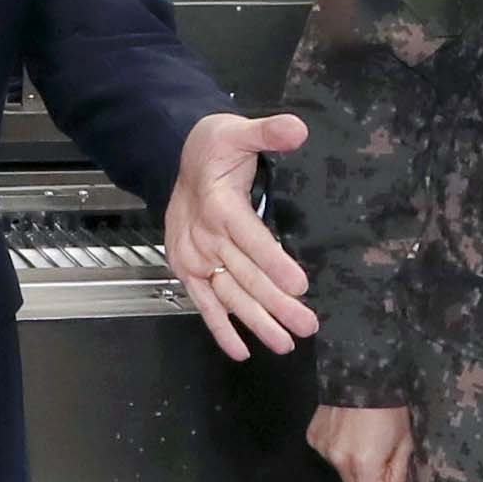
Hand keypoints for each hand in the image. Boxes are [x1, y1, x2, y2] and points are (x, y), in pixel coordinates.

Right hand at [165, 112, 316, 360]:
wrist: (175, 159)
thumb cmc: (214, 147)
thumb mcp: (239, 130)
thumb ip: (268, 132)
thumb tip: (298, 130)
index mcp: (218, 205)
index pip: (250, 238)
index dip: (274, 263)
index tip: (299, 285)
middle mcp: (204, 237)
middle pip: (244, 276)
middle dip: (276, 304)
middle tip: (307, 326)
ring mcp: (194, 258)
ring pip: (229, 295)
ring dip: (257, 322)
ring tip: (286, 344)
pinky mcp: (188, 270)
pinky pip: (204, 304)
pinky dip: (220, 329)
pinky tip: (241, 351)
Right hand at [307, 403, 412, 481]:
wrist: (362, 372)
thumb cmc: (392, 408)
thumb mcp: (406, 442)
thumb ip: (398, 473)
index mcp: (365, 464)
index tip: (384, 478)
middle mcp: (339, 460)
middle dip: (365, 478)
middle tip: (377, 453)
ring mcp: (322, 448)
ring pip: (340, 470)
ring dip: (351, 461)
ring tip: (361, 435)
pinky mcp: (313, 435)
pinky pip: (328, 453)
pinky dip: (337, 446)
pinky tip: (345, 427)